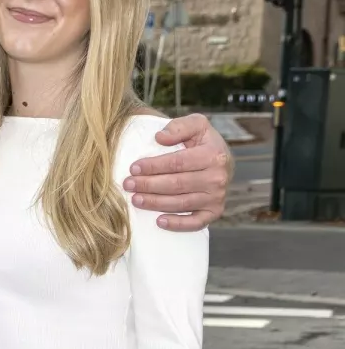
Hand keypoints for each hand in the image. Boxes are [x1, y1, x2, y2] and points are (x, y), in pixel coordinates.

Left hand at [123, 114, 229, 231]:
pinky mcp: (214, 212)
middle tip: (128, 185)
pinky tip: (159, 221)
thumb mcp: (196, 124)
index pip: (177, 162)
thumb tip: (160, 137)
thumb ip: (179, 126)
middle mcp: (217, 178)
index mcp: (213, 155)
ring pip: (181, 203)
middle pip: (177, 184)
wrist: (221, 160)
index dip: (153, 166)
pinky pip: (195, 223)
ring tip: (136, 200)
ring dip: (156, 203)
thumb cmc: (203, 142)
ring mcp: (217, 197)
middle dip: (149, 185)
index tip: (133, 168)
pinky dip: (177, 224)